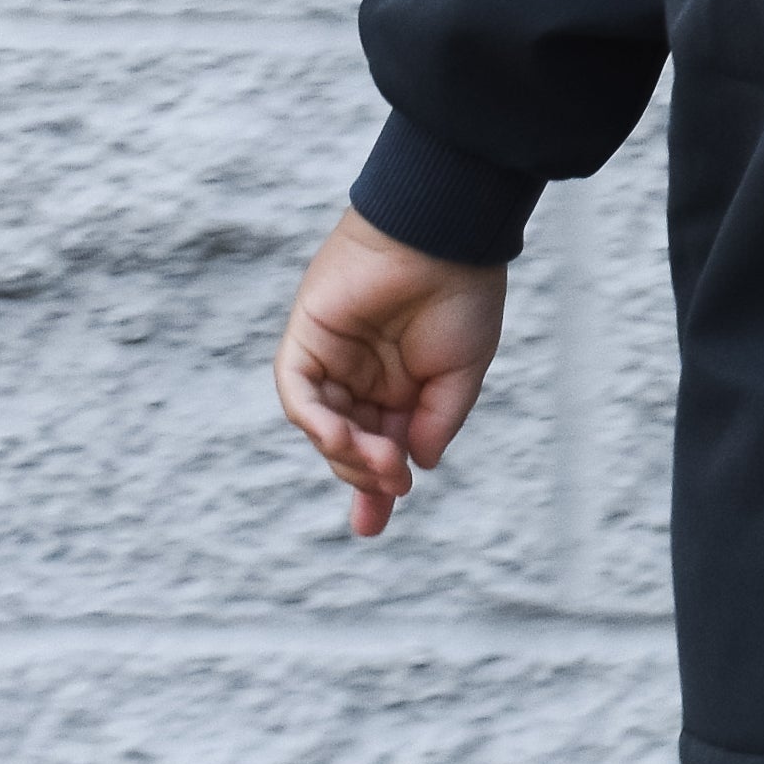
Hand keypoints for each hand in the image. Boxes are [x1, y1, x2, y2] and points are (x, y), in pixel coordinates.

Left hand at [274, 208, 508, 536]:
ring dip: (347, 453)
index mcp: (401, 386)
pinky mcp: (307, 340)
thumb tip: (415, 465)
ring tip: (381, 463)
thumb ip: (437, 422)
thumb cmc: (463, 297)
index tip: (373, 526)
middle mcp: (362, 378)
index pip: (381, 446)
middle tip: (392, 485)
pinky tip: (345, 438)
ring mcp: (332, 360)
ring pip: (324, 425)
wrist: (444, 237)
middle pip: (348, 444)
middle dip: (366, 474)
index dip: (376, 486)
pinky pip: (300, 393)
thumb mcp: (462, 374)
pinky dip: (317, 422)